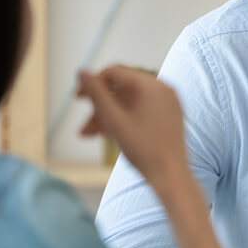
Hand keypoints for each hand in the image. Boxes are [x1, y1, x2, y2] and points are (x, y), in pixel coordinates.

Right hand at [77, 66, 188, 187]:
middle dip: (99, 106)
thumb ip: (96, 94)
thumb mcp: (114, 120)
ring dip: (109, 115)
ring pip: (130, 102)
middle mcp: (164, 89)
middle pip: (122, 89)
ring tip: (90, 134)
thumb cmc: (145, 150)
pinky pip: (142, 110)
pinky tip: (109, 134)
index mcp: (152, 85)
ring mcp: (169, 102)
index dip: (92, 83)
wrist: (171, 176)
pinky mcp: (170, 115)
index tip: (77, 98)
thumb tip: (82, 71)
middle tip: (83, 122)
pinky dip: (125, 119)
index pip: (115, 72)